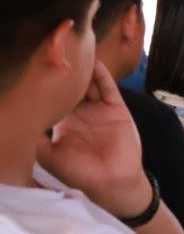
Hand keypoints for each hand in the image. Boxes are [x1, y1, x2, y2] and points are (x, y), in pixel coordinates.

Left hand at [36, 62, 151, 218]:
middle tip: (52, 54)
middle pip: (71, 86)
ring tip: (71, 51)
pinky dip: (101, 75)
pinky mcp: (116, 108)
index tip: (34, 71)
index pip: (53, 98)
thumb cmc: (79, 172)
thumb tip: (17, 122)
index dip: (46, 86)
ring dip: (81, 70)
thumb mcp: (49, 155)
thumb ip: (35, 139)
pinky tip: (93, 62)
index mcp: (64, 121)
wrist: (111, 181)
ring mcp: (99, 108)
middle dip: (63, 73)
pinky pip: (107, 88)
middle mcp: (81, 112)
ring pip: (88, 83)